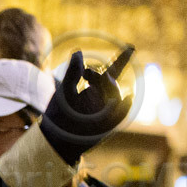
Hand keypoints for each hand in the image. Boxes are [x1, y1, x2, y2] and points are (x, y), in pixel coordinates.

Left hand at [40, 48, 132, 163]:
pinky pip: (120, 115)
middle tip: (88, 74)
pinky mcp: (109, 125)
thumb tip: (78, 52)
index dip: (122, 59)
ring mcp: (107, 112)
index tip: (131, 46)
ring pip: (116, 96)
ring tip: (100, 81)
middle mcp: (103, 98)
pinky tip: (127, 97)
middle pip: (111, 82)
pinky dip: (124, 107)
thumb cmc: (57, 115)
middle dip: (103, 75)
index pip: (110, 72)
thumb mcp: (63, 91)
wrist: (56, 140)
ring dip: (110, 87)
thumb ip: (72, 73)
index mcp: (94, 88)